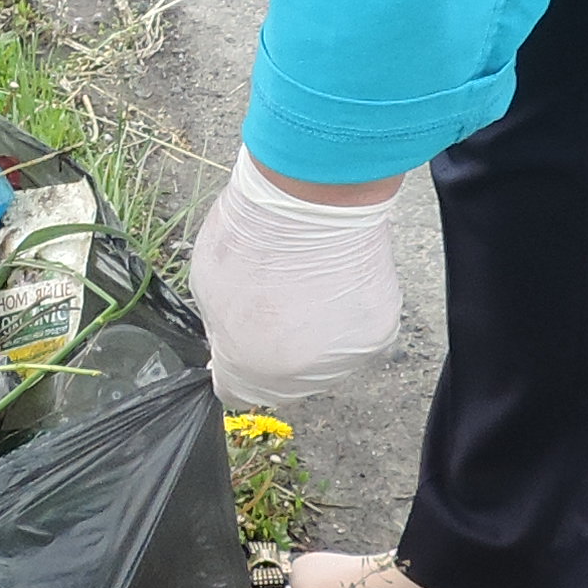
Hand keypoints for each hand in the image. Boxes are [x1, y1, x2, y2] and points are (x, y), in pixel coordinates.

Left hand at [189, 154, 401, 410]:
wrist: (314, 198)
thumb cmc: (256, 232)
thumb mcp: (207, 286)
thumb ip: (221, 329)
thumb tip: (229, 343)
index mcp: (251, 368)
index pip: (238, 390)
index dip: (235, 360)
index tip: (238, 337)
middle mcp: (301, 377)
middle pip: (282, 377)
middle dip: (276, 346)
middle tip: (277, 298)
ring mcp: (345, 358)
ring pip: (324, 360)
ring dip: (315, 334)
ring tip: (308, 285)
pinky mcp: (380, 333)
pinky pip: (355, 336)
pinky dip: (346, 315)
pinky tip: (335, 281)